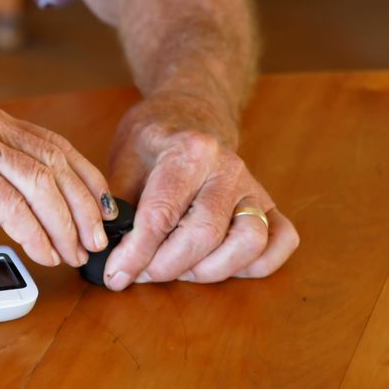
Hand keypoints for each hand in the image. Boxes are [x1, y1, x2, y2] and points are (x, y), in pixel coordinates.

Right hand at [0, 99, 118, 266]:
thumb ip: (13, 186)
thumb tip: (64, 210)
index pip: (53, 144)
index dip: (87, 180)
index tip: (106, 212)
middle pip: (53, 162)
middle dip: (83, 208)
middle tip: (96, 241)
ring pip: (39, 184)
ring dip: (64, 226)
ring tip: (74, 254)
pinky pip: (12, 206)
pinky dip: (35, 235)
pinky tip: (45, 255)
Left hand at [102, 99, 299, 289]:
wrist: (188, 114)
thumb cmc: (151, 142)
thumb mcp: (122, 164)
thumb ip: (116, 208)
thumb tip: (107, 254)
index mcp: (190, 151)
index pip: (161, 216)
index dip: (136, 254)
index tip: (115, 275)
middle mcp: (228, 168)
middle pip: (204, 235)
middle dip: (167, 266)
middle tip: (142, 274)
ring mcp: (253, 187)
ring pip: (249, 242)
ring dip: (211, 269)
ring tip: (180, 269)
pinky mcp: (269, 204)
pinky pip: (281, 241)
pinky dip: (257, 265)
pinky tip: (222, 265)